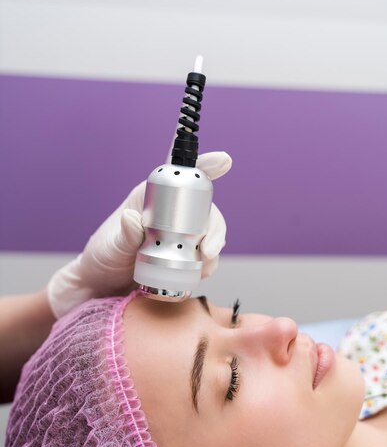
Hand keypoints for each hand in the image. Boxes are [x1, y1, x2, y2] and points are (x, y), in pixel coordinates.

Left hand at [47, 152, 231, 317]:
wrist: (103, 285)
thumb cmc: (102, 258)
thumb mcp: (110, 247)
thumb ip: (123, 235)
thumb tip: (132, 218)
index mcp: (150, 197)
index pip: (179, 175)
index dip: (204, 165)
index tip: (224, 161)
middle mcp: (169, 211)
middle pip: (204, 207)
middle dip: (213, 226)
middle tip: (208, 250)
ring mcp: (179, 232)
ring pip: (209, 231)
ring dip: (213, 247)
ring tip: (204, 266)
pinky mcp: (184, 253)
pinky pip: (205, 253)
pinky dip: (208, 263)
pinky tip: (200, 274)